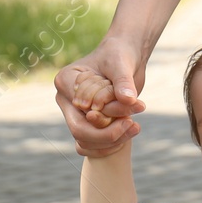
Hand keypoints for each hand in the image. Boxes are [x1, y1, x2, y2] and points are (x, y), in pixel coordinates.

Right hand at [54, 38, 148, 156]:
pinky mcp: (87, 123)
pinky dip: (109, 146)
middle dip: (109, 133)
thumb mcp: (122, 64)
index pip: (81, 109)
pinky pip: (91, 146)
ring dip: (112, 141)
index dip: (106, 114)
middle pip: (80, 131)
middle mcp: (67, 100)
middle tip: (134, 125)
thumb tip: (128, 98)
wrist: (125, 60)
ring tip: (135, 126)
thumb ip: (124, 81)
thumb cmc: (120, 56)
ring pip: (86, 142)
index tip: (132, 103)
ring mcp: (75, 113)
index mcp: (66, 81)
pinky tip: (128, 134)